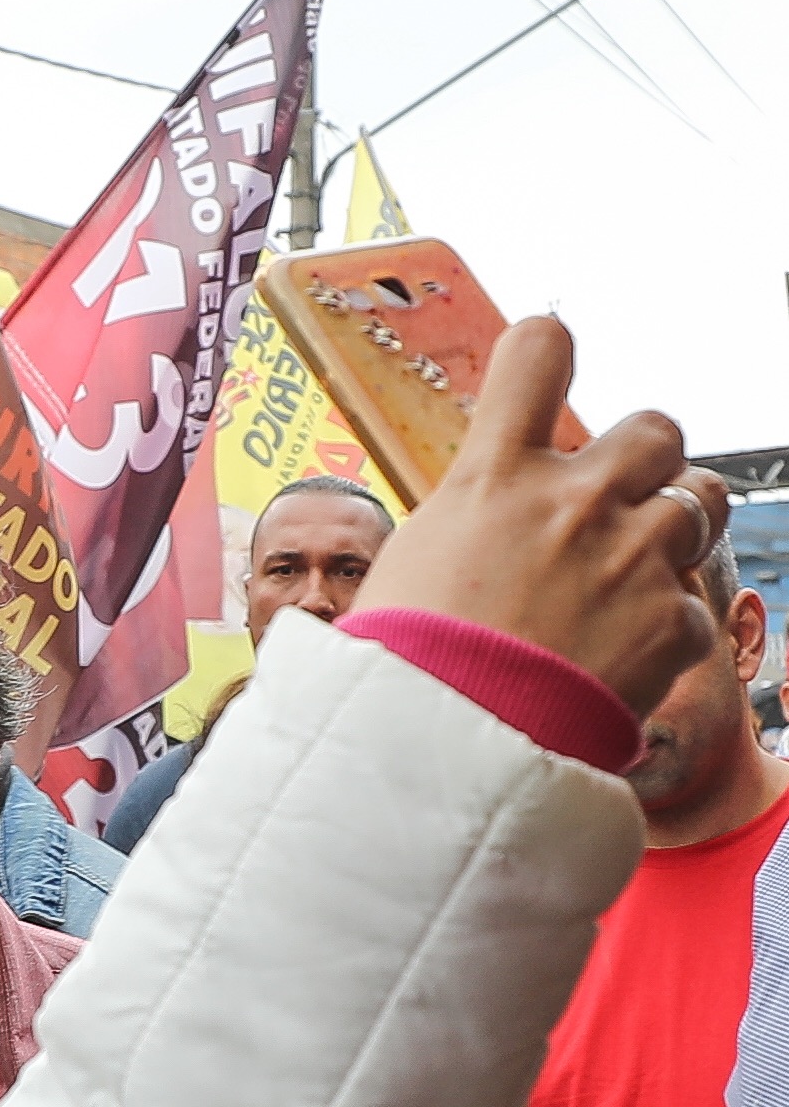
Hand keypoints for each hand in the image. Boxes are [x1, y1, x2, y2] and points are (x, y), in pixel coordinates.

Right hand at [354, 316, 728, 718]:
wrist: (443, 755)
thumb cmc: (404, 669)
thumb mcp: (412, 565)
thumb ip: (470, 520)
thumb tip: (480, 518)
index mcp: (494, 477)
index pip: (540, 350)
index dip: (548, 355)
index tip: (545, 379)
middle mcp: (573, 502)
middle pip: (654, 427)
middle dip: (645, 462)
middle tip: (615, 506)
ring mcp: (630, 559)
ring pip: (702, 500)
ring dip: (675, 530)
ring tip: (632, 578)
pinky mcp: (669, 623)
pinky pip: (689, 608)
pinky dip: (660, 635)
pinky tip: (616, 667)